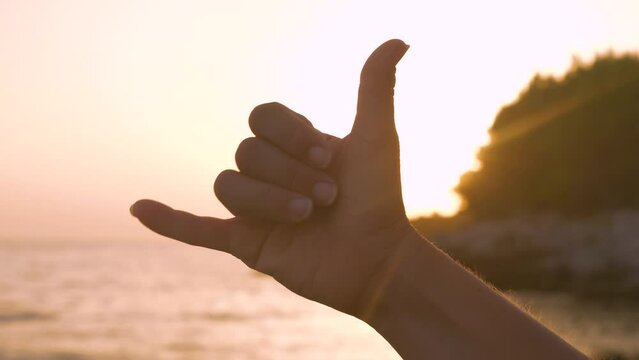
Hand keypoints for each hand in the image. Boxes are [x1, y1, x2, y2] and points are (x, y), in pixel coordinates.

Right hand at [130, 39, 411, 317]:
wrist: (379, 261)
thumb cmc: (380, 199)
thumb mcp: (377, 137)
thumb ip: (375, 87)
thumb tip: (398, 40)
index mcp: (292, 145)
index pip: (263, 118)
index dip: (289, 133)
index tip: (329, 155)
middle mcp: (270, 173)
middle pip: (246, 153)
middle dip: (290, 173)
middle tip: (329, 196)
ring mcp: (255, 208)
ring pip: (228, 185)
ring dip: (269, 200)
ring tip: (307, 216)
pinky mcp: (245, 243)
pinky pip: (197, 229)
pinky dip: (168, 221)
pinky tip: (138, 208)